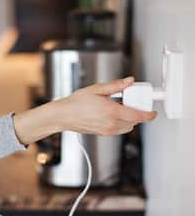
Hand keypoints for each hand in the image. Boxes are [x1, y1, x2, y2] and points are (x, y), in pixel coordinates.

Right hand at [13, 77, 156, 144]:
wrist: (64, 116)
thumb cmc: (76, 103)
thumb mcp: (96, 89)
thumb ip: (116, 86)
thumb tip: (129, 81)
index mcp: (111, 112)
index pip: (138, 116)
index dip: (148, 114)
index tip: (152, 112)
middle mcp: (111, 124)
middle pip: (134, 121)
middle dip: (136, 112)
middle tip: (129, 101)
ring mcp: (107, 130)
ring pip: (128, 127)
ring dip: (129, 118)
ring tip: (118, 107)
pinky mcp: (103, 133)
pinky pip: (119, 129)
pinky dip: (121, 123)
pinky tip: (111, 114)